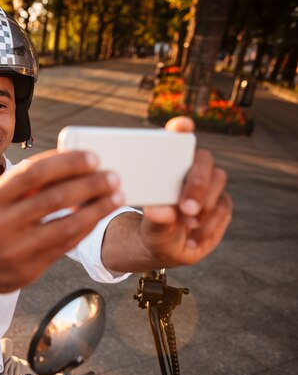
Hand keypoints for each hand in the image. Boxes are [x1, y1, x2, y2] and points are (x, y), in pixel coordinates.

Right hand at [0, 150, 123, 293]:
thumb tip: (66, 163)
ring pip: (65, 227)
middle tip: (112, 176)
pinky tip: (98, 217)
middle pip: (53, 199)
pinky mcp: (27, 271)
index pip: (32, 173)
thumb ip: (22, 184)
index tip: (92, 157)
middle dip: (89, 185)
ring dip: (96, 210)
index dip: (66, 163)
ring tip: (116, 196)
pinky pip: (65, 247)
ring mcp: (13, 251)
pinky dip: (85, 229)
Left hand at [140, 116, 232, 266]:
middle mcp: (189, 169)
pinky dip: (208, 225)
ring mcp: (208, 184)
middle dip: (197, 183)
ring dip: (204, 205)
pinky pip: (222, 207)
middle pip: (203, 160)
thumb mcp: (151, 227)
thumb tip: (159, 211)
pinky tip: (192, 239)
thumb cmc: (154, 229)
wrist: (166, 248)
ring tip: (187, 224)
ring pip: (217, 181)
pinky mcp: (221, 202)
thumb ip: (156, 219)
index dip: (180, 129)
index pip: (176, 139)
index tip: (181, 126)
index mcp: (167, 165)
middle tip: (186, 208)